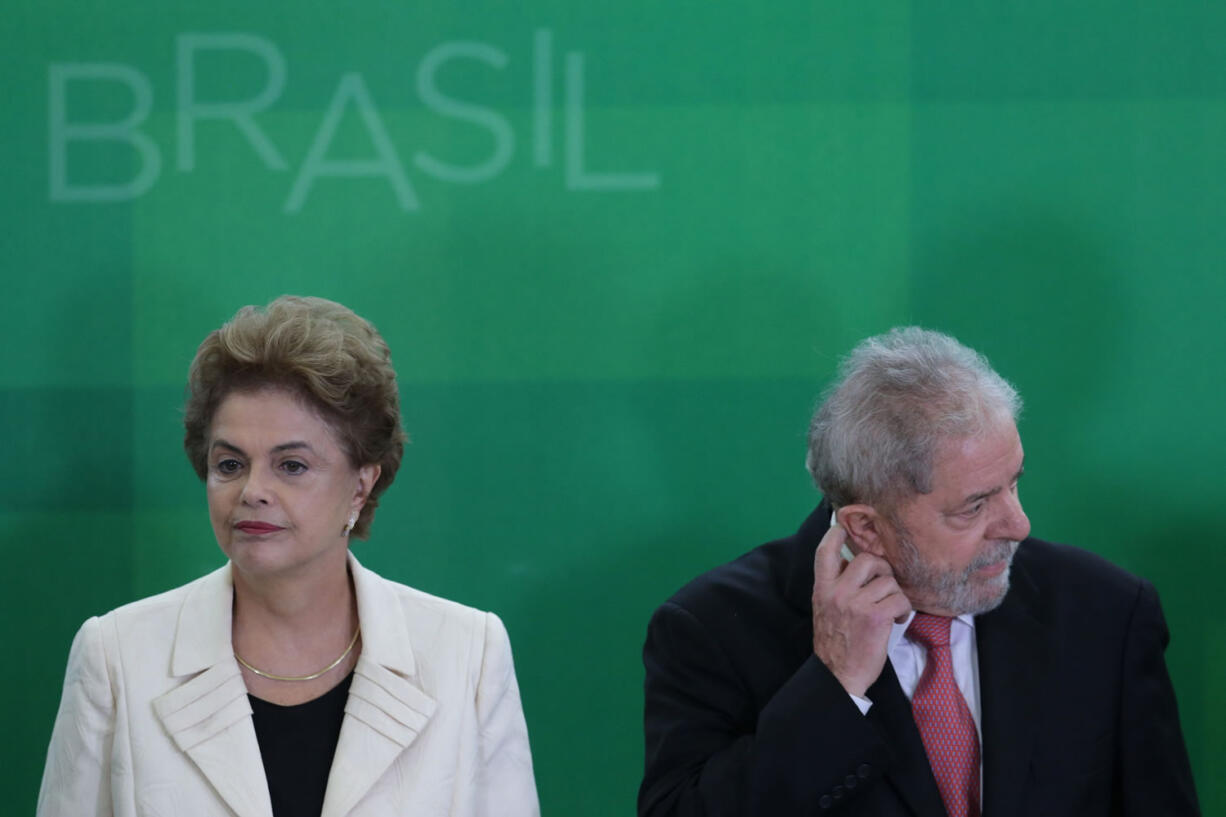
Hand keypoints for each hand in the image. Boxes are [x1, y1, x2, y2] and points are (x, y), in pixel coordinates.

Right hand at [811, 521, 911, 697]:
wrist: (838, 675)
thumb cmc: (835, 642)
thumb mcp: (824, 608)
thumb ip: (834, 584)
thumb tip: (847, 562)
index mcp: (822, 588)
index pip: (825, 551)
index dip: (835, 534)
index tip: (842, 527)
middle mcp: (837, 592)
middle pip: (868, 559)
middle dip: (882, 570)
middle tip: (883, 587)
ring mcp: (856, 603)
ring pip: (888, 580)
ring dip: (894, 595)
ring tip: (889, 610)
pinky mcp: (876, 617)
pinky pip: (899, 599)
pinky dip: (902, 610)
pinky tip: (895, 621)